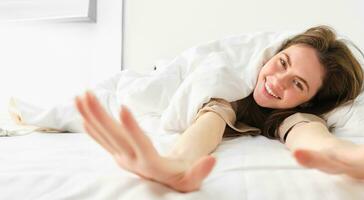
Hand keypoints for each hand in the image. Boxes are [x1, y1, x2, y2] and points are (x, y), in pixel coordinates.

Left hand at [75, 91, 215, 191]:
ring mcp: (124, 158)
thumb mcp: (194, 179)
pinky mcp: (120, 155)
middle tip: (87, 94)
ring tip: (79, 97)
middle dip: (100, 115)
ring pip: (105, 136)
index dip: (131, 127)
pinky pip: (103, 141)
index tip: (123, 108)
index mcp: (152, 165)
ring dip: (91, 116)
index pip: (140, 144)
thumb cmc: (183, 178)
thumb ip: (201, 171)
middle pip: (115, 137)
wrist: (169, 184)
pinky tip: (83, 116)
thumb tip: (211, 160)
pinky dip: (93, 128)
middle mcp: (133, 161)